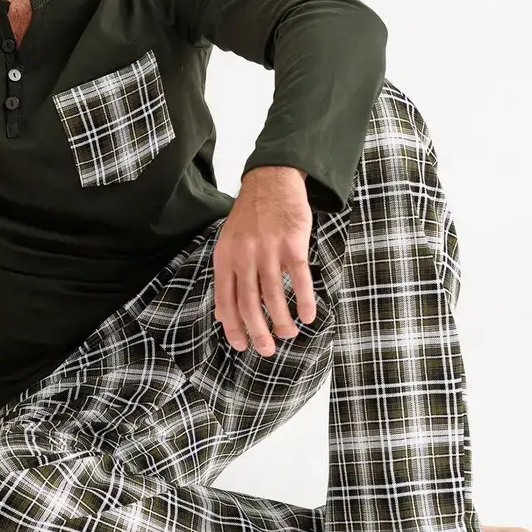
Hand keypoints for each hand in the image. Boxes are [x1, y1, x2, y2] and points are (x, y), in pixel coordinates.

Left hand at [213, 166, 316, 356]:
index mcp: (225, 257)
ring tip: (289, 334)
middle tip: (267, 349)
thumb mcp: (228, 243)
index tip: (242, 346)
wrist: (271, 181)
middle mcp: (244, 255)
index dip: (233, 327)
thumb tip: (224, 315)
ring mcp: (268, 249)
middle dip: (258, 332)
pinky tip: (307, 316)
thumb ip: (227, 276)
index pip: (225, 300)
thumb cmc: (250, 217)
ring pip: (273, 295)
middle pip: (249, 303)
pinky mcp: (292, 243)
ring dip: (282, 320)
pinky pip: (299, 279)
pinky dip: (304, 301)